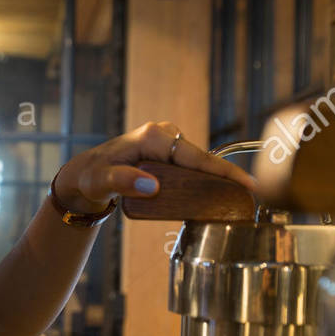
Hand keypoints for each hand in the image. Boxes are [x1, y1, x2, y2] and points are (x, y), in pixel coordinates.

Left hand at [52, 121, 257, 213]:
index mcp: (153, 137)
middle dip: (226, 178)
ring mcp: (167, 143)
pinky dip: (204, 180)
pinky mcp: (168, 153)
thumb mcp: (101, 182)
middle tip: (249, 200)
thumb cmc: (91, 178)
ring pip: (199, 164)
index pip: (196, 156)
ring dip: (217, 181)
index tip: (248, 186)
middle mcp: (163, 135)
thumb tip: (153, 186)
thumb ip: (122, 182)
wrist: (85, 175)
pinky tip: (217, 195)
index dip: (223, 172)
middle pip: (203, 160)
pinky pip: (192, 167)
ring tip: (239, 200)